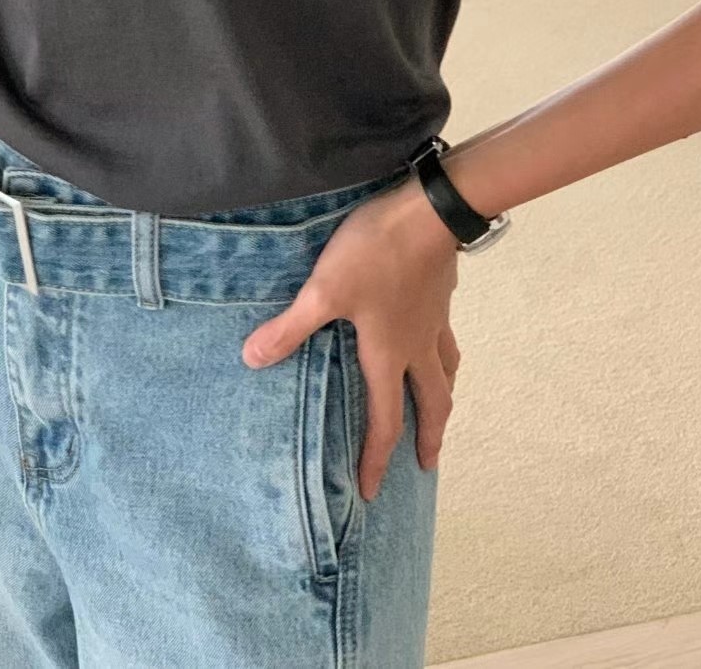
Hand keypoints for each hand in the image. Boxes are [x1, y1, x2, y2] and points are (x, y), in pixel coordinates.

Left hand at [242, 175, 460, 500]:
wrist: (429, 209)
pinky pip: (446, 334)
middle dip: (429, 437)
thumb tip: (252, 361)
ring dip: (443, 395)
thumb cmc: (375, 253)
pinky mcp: (442, 291)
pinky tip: (433, 335)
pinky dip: (444, 351)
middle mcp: (418, 344)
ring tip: (440, 407)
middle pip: (433, 402)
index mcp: (389, 353)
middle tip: (427, 464)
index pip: (385, 419)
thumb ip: (291, 327)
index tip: (371, 492)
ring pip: (447, 369)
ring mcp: (434, 318)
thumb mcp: (324, 290)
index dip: (377, 458)